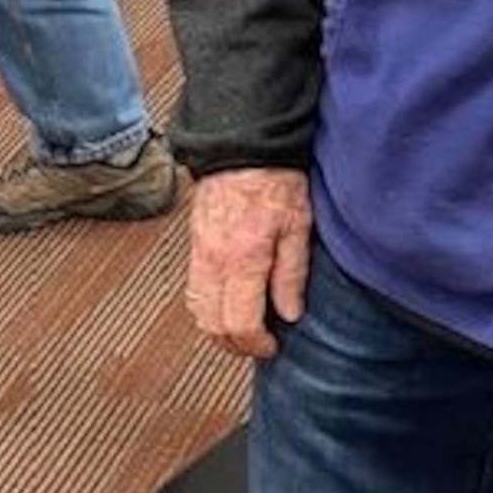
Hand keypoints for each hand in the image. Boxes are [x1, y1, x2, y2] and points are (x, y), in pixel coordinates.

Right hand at [184, 165, 311, 358]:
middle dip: (235, 345)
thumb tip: (290, 313)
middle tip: (258, 344)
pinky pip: (193, 290)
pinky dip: (207, 307)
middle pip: (212, 326)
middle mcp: (214, 262)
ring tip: (243, 328)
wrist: (244, 146)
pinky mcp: (194, 246)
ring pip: (197, 311)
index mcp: (244, 259)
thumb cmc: (275, 179)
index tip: (272, 346)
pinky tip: (227, 302)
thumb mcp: (298, 225)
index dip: (256, 345)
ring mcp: (199, 254)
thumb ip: (292, 274)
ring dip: (217, 329)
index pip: (240, 324)